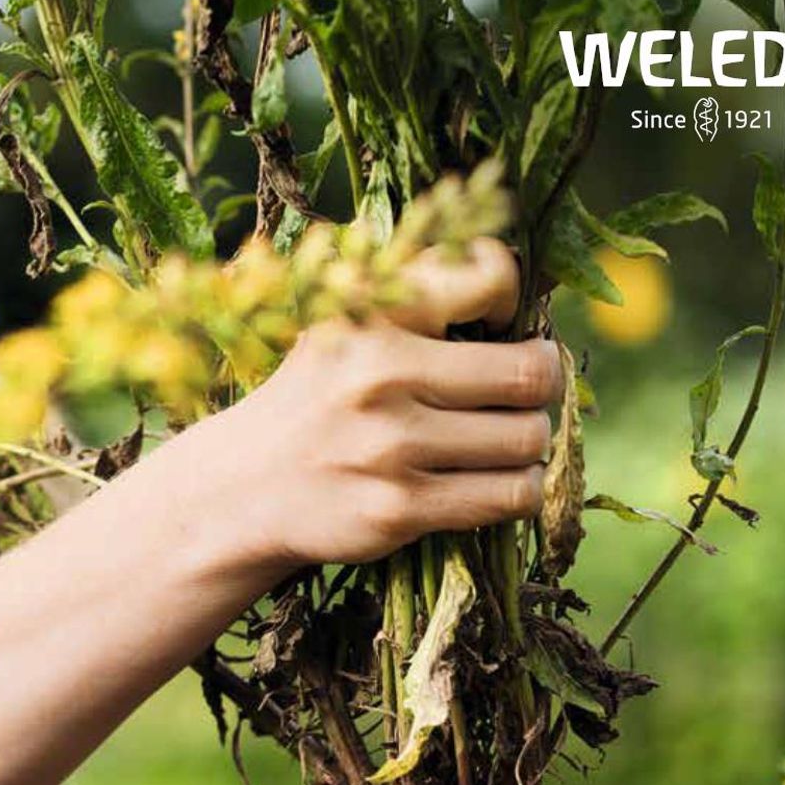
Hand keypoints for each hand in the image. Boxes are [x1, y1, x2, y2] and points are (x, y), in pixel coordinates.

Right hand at [212, 237, 562, 569]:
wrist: (243, 486)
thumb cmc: (315, 397)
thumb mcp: (345, 322)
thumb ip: (417, 291)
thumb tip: (522, 293)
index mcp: (373, 309)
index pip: (492, 276)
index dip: (513, 303)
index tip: (496, 328)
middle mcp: (381, 371)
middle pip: (530, 373)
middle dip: (542, 383)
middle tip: (524, 392)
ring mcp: (390, 446)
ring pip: (527, 439)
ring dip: (529, 443)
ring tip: (504, 441)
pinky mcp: (399, 508)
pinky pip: (509, 496)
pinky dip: (519, 490)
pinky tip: (497, 482)